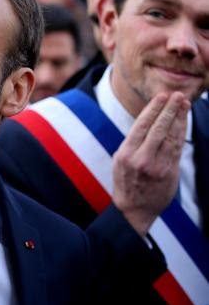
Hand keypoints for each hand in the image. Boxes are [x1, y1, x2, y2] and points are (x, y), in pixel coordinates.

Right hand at [112, 92, 189, 236]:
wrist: (134, 209)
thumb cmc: (127, 182)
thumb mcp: (121, 160)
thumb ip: (133, 143)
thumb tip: (149, 121)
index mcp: (126, 154)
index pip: (142, 126)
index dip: (153, 109)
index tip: (161, 96)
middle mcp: (141, 159)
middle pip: (158, 128)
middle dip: (169, 109)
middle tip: (177, 95)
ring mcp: (157, 166)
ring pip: (170, 136)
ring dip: (179, 118)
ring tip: (184, 103)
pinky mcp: (169, 172)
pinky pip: (177, 148)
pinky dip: (181, 132)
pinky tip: (184, 122)